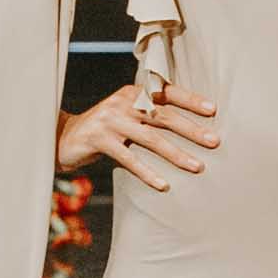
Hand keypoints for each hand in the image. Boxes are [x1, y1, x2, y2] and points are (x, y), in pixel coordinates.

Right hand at [56, 80, 219, 194]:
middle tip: (215, 141)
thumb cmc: (105, 129)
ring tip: (197, 167)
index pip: (165, 93)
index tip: (213, 109)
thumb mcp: (125, 116)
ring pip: (150, 138)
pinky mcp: (99, 140)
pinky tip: (163, 185)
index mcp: (132, 93)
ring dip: (176, 154)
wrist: (63, 137)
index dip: (189, 99)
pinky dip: (147, 172)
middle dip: (191, 129)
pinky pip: (128, 158)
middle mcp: (122, 102)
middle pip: (162, 115)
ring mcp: (110, 121)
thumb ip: (148, 115)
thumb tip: (189, 126)